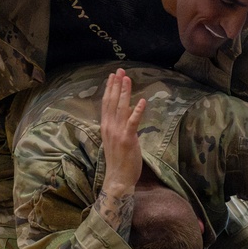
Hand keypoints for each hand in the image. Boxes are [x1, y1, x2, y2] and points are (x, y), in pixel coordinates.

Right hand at [100, 68, 145, 191]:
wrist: (118, 178)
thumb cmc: (119, 160)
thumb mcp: (117, 138)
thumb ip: (121, 123)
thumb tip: (128, 108)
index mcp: (106, 126)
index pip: (106, 103)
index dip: (109, 88)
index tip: (113, 75)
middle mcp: (109, 127)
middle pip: (112, 101)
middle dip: (116, 85)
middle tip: (120, 70)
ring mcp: (117, 132)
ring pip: (121, 108)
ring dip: (124, 92)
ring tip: (127, 78)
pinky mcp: (128, 139)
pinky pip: (132, 122)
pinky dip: (137, 111)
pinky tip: (141, 101)